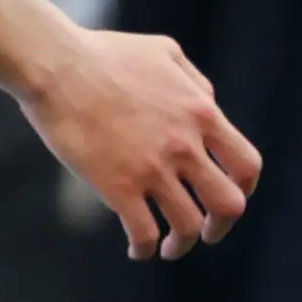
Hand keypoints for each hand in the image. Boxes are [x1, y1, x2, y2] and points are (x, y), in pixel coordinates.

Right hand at [20, 27, 261, 260]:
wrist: (54, 64)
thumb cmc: (101, 53)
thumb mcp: (162, 51)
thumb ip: (195, 80)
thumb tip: (210, 106)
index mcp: (200, 112)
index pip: (246, 165)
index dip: (244, 188)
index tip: (226, 197)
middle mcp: (184, 145)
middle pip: (228, 205)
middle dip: (221, 225)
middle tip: (207, 231)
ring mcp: (152, 168)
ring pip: (187, 226)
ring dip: (181, 243)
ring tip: (169, 246)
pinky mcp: (117, 185)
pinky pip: (144, 234)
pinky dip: (145, 249)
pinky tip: (136, 249)